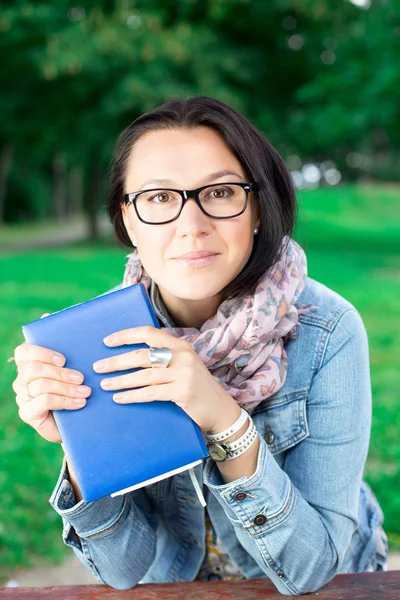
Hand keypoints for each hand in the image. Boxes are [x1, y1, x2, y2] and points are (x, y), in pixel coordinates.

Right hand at [12, 313, 91, 443]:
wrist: (78, 419)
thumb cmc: (75, 387)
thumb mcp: (74, 364)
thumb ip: (65, 343)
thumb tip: (47, 316)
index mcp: (30, 363)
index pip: (24, 351)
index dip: (42, 352)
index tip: (64, 358)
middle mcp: (22, 379)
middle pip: (33, 369)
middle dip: (60, 373)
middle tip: (82, 378)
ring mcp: (23, 397)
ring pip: (40, 385)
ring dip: (66, 388)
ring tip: (86, 391)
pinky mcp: (28, 413)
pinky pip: (43, 402)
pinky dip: (64, 401)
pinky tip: (80, 403)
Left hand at [94, 325, 240, 434]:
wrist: (220, 410)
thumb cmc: (197, 388)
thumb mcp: (184, 366)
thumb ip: (164, 358)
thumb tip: (129, 357)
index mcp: (180, 345)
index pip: (148, 333)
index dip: (126, 335)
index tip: (106, 341)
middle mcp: (183, 356)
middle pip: (141, 356)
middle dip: (116, 361)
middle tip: (98, 367)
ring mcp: (184, 373)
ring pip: (143, 375)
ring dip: (120, 380)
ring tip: (105, 385)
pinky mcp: (183, 392)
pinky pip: (150, 393)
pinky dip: (132, 396)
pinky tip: (119, 398)